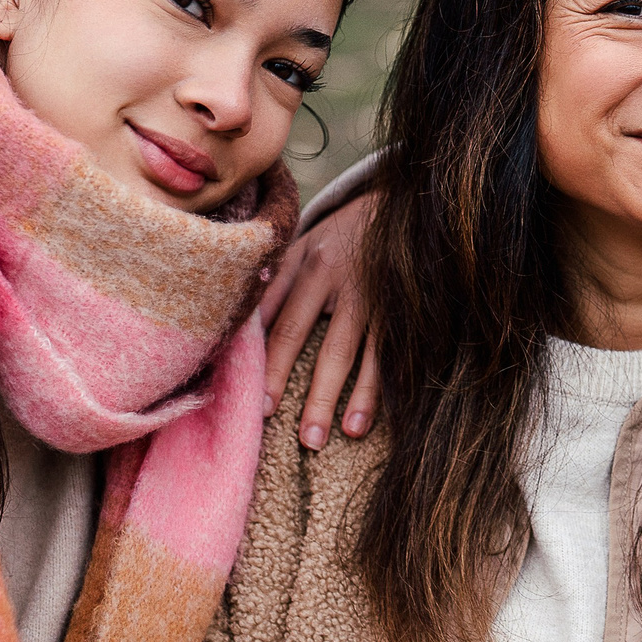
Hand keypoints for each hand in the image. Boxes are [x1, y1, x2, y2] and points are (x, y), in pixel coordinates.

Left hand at [256, 194, 378, 448]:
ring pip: (352, 350)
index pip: (277, 318)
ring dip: (342, 397)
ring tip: (328, 437)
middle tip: (292, 434)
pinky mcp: (399, 304)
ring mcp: (370, 291)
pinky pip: (387, 352)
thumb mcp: (303, 244)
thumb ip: (273, 279)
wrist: (402, 204)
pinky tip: (369, 420)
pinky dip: (378, 388)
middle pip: (311, 338)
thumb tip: (240, 324)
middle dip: (298, 387)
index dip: (267, 362)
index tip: (259, 403)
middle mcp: (334, 276)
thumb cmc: (340, 236)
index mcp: (303, 262)